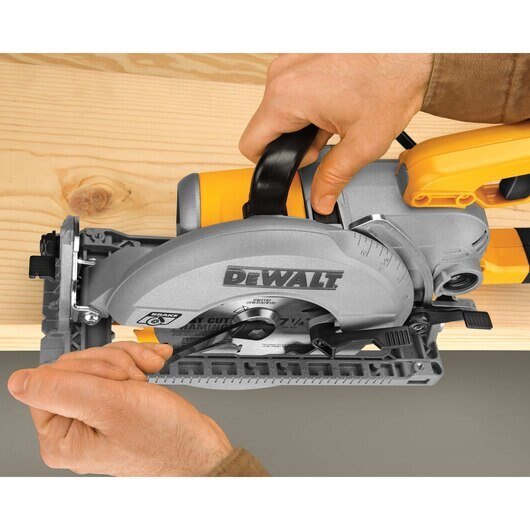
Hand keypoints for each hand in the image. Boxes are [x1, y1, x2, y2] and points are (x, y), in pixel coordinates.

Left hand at [7, 342, 232, 475]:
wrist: (200, 446)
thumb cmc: (164, 439)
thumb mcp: (111, 407)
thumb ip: (63, 390)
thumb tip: (19, 381)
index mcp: (62, 435)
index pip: (52, 377)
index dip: (87, 369)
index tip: (116, 379)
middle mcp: (75, 426)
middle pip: (77, 367)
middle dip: (114, 364)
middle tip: (135, 379)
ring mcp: (96, 415)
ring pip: (100, 364)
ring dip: (130, 361)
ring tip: (149, 372)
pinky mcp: (116, 405)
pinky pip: (118, 369)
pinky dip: (138, 362)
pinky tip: (154, 366)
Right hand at [239, 53, 432, 213]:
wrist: (413, 51)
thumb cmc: (391, 84)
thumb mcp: (361, 144)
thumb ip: (333, 177)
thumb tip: (320, 200)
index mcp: (286, 96)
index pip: (251, 144)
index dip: (273, 162)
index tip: (300, 161)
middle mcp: (282, 74)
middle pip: (267, 126)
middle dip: (294, 141)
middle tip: (327, 139)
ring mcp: (291, 60)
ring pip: (279, 107)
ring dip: (303, 121)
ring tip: (335, 118)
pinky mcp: (302, 54)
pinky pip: (291, 87)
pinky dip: (309, 101)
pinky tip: (335, 103)